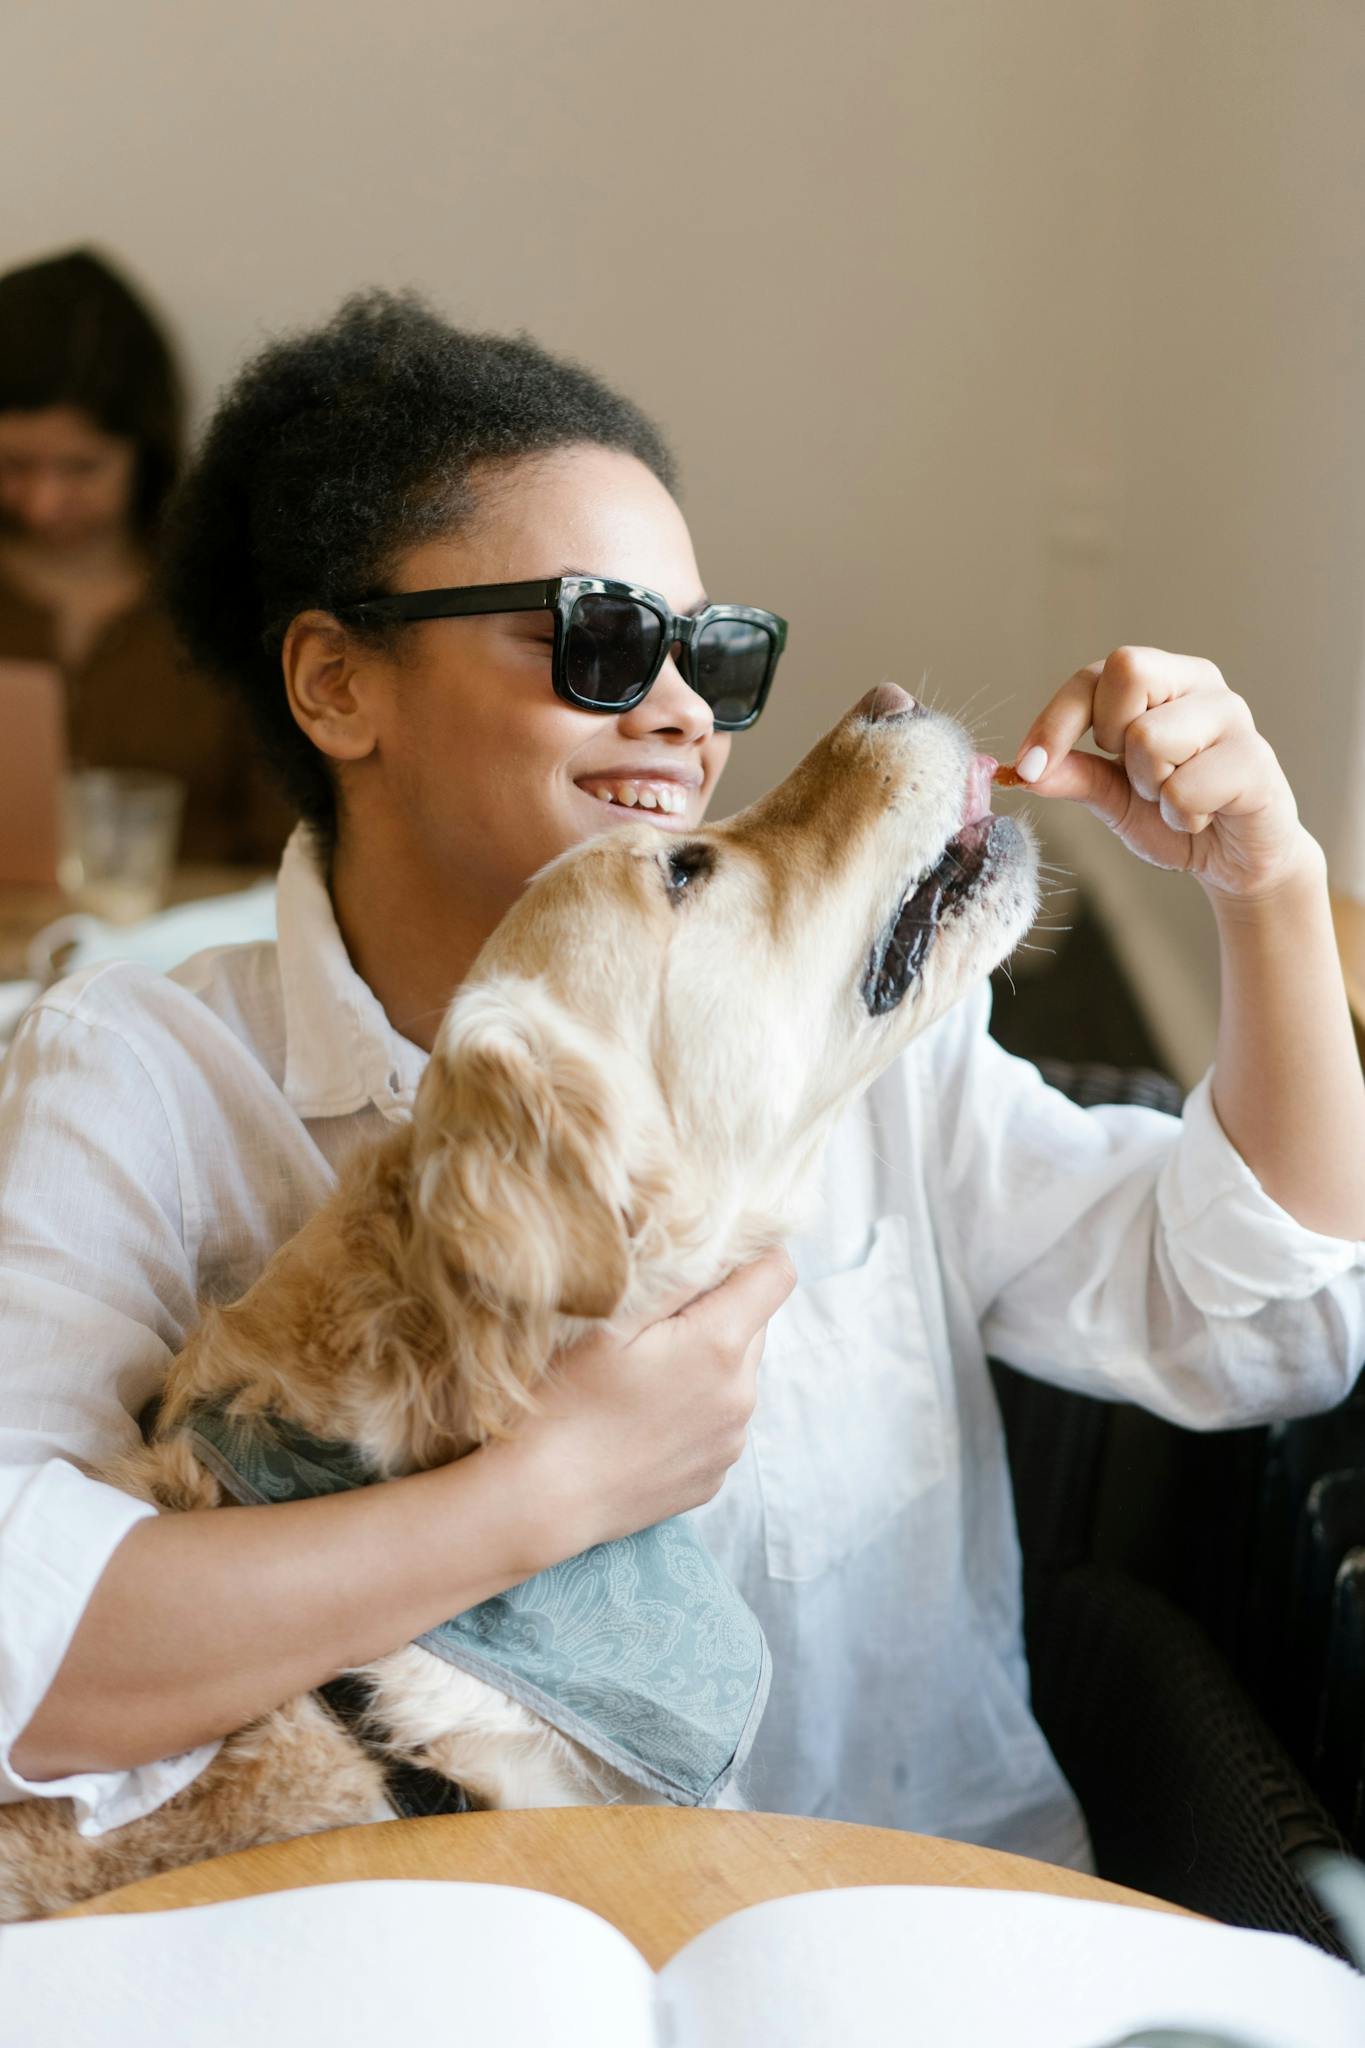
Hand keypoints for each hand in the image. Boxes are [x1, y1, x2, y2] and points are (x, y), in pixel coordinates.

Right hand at [491, 1247, 796, 1565]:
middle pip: (756, 1323)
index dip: (753, 1252)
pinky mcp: (715, 1474)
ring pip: (739, 1373)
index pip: (777, 1274)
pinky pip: (721, 1419)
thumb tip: (722, 1244)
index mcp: (720, 1345)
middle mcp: (741, 1395)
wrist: (543, 1498)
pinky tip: (646, 1416)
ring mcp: (731, 1440)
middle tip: (658, 1320)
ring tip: (645, 1375)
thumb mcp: (613, 1321)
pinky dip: (697, 1406)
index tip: (717, 1253)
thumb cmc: (567, 1399)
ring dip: (709, 1360)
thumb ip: (676, 1277)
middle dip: (720, 1309)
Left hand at [1008, 647, 1319, 902]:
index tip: (1029, 767)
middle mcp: (1200, 683)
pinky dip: (1182, 816)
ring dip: (1151, 787)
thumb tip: (1021, 770)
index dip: (1056, 720)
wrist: (1236, 860)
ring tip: (1177, 799)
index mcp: (1163, 679)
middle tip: (1140, 775)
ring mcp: (1234, 716)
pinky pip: (1186, 788)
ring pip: (1151, 736)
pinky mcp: (1256, 760)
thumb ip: (1073, 776)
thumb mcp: (1113, 796)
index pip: (1094, 674)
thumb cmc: (1177, 814)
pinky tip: (1205, 817)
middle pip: (1127, 671)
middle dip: (1114, 738)